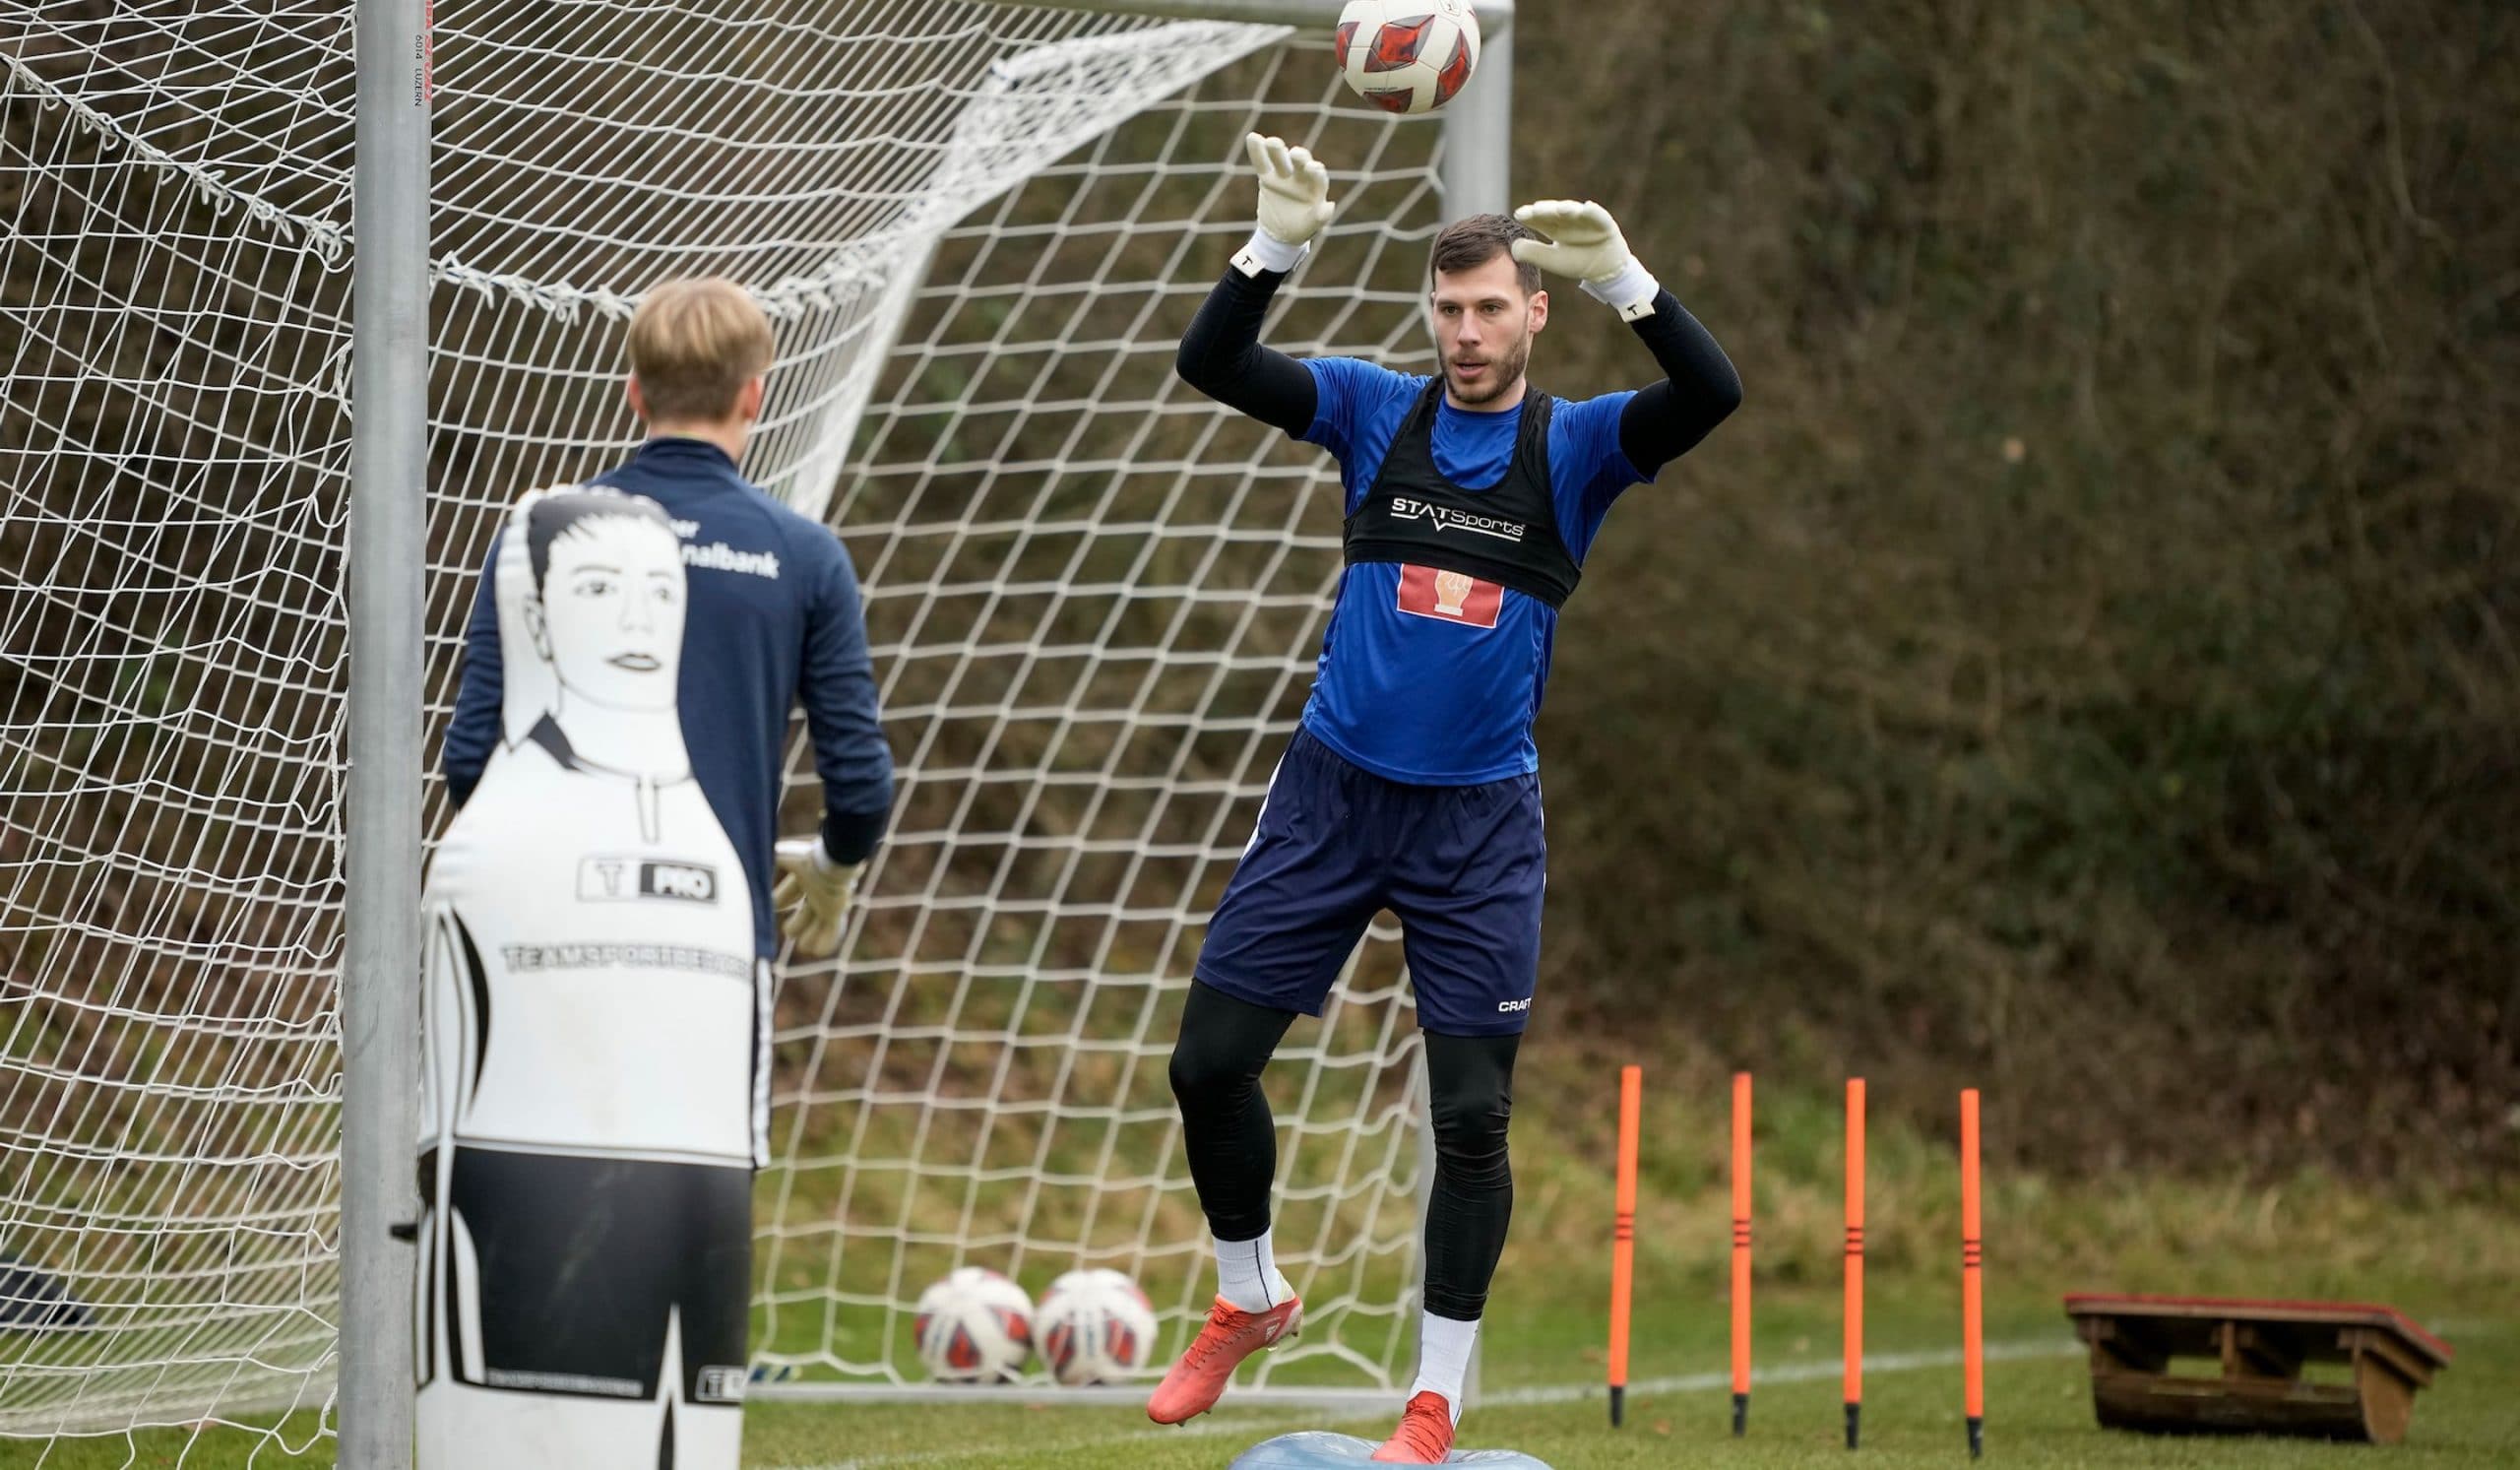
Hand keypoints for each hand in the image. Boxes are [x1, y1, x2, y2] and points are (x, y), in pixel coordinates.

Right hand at [774, 838, 862, 956]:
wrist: (833, 862)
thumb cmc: (808, 859)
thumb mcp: (784, 857)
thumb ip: (769, 859)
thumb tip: (750, 859)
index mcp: (807, 875)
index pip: (793, 891)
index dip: (781, 899)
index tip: (772, 907)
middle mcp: (819, 890)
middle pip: (808, 910)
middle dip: (798, 922)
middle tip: (788, 932)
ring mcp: (829, 901)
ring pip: (820, 923)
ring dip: (811, 935)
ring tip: (803, 948)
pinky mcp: (837, 910)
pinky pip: (834, 930)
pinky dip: (827, 941)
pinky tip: (819, 952)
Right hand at [1247, 132, 1335, 248]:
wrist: (1281, 233)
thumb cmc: (1301, 228)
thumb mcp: (1310, 226)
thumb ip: (1320, 217)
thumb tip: (1330, 205)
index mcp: (1315, 187)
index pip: (1318, 176)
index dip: (1316, 172)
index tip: (1312, 168)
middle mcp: (1301, 176)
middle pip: (1301, 162)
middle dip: (1299, 157)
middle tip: (1295, 154)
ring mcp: (1284, 174)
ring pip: (1281, 158)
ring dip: (1277, 149)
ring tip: (1272, 142)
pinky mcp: (1268, 177)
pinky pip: (1262, 162)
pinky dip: (1257, 150)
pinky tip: (1252, 137)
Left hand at [1511, 200, 1658, 315]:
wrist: (1604, 270)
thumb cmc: (1577, 262)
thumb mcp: (1552, 260)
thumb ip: (1533, 253)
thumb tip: (1513, 247)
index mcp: (1554, 227)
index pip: (1539, 219)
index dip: (1530, 216)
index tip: (1519, 214)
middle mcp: (1568, 220)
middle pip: (1555, 213)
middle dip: (1546, 210)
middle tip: (1536, 209)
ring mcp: (1587, 220)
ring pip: (1575, 212)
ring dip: (1568, 209)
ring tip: (1561, 209)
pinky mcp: (1605, 224)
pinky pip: (1598, 217)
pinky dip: (1593, 212)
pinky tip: (1587, 207)